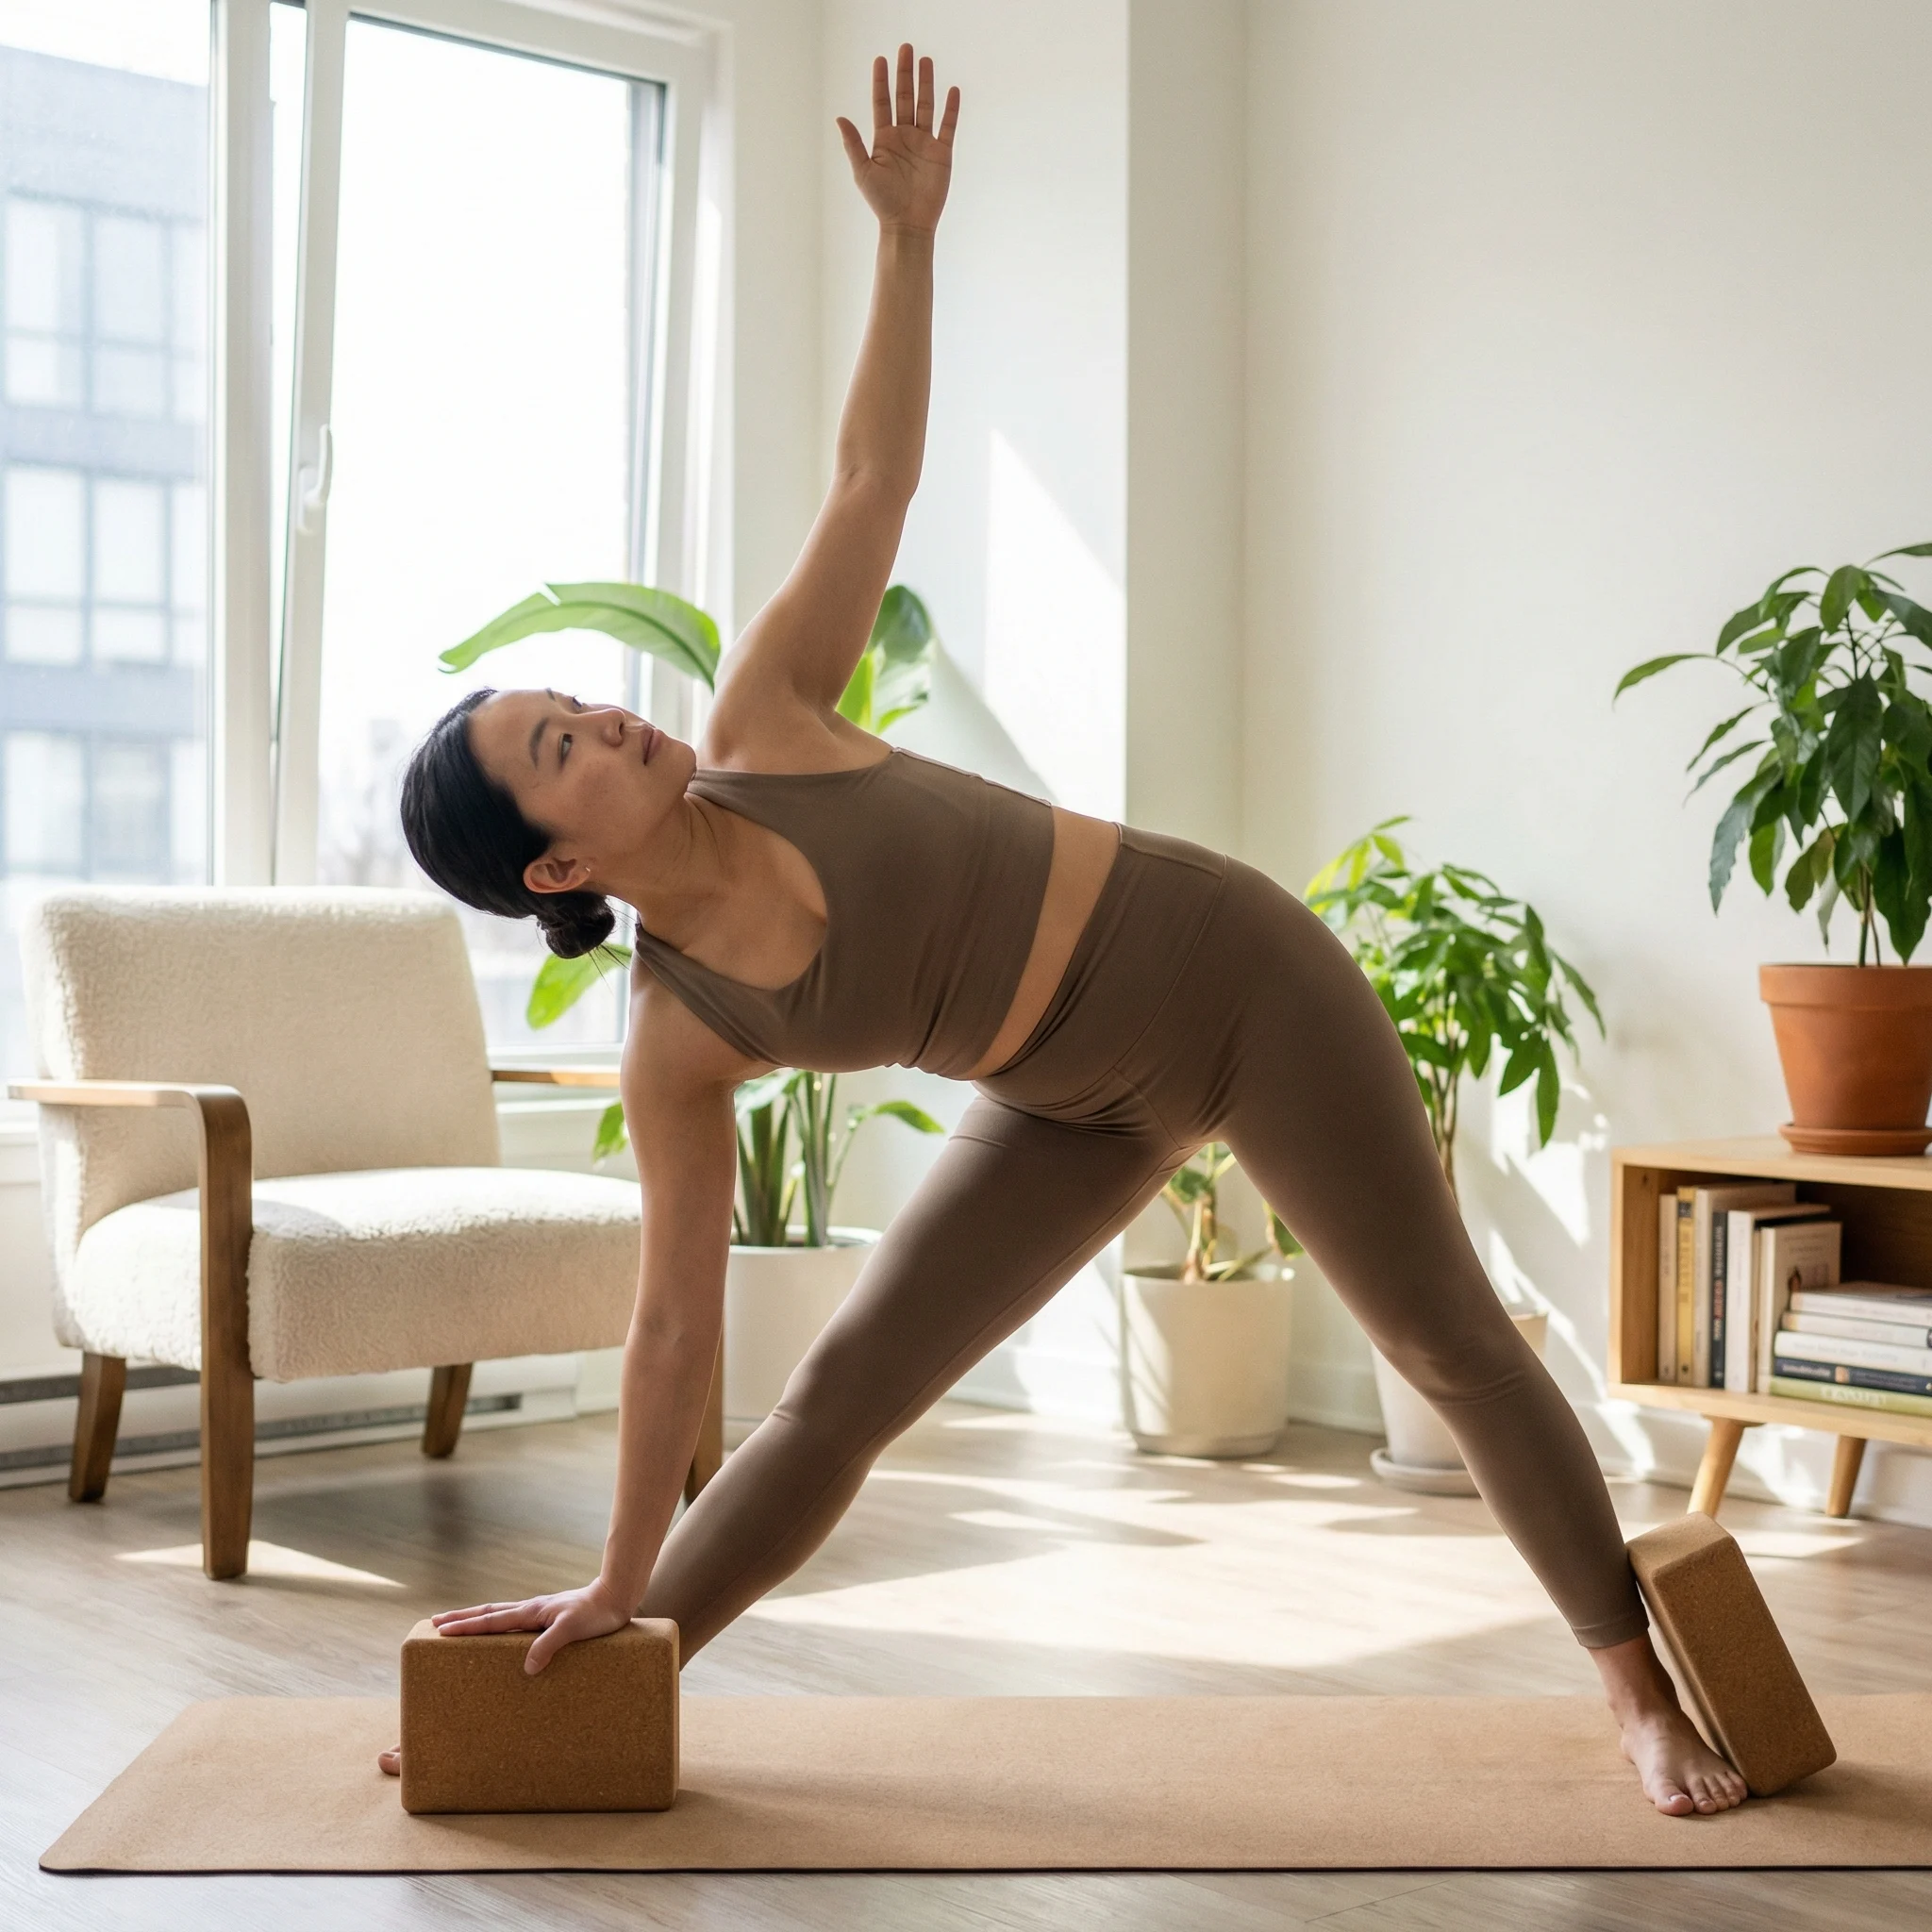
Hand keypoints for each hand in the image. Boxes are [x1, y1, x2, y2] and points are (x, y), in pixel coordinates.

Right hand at [431, 1579, 632, 1674]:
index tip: (440, 1629)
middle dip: (461, 1618)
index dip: (465, 1627)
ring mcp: (538, 1612)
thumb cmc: (596, 1614)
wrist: (616, 1596)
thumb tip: (527, 1667)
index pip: (491, 1621)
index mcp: (531, 1612)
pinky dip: (497, 1624)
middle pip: (488, 1613)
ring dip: (477, 1619)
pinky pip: (515, 1621)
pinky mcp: (548, 1617)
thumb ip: (548, 1645)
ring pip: (499, 1614)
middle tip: (434, 1622)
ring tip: (459, 1625)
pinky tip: (500, 1633)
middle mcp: (530, 1609)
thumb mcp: (572, 1630)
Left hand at [836, 43, 959, 233]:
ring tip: (925, 60)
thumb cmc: (882, 202)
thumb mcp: (863, 172)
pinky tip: (952, 91)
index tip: (881, 60)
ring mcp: (924, 143)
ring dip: (926, 83)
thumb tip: (839, 118)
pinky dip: (950, 109)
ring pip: (925, 106)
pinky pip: (947, 126)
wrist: (908, 224)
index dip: (881, 81)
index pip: (882, 102)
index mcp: (884, 139)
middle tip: (906, 48)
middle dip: (904, 73)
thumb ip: (853, 144)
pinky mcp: (941, 153)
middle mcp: (904, 137)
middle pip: (904, 97)